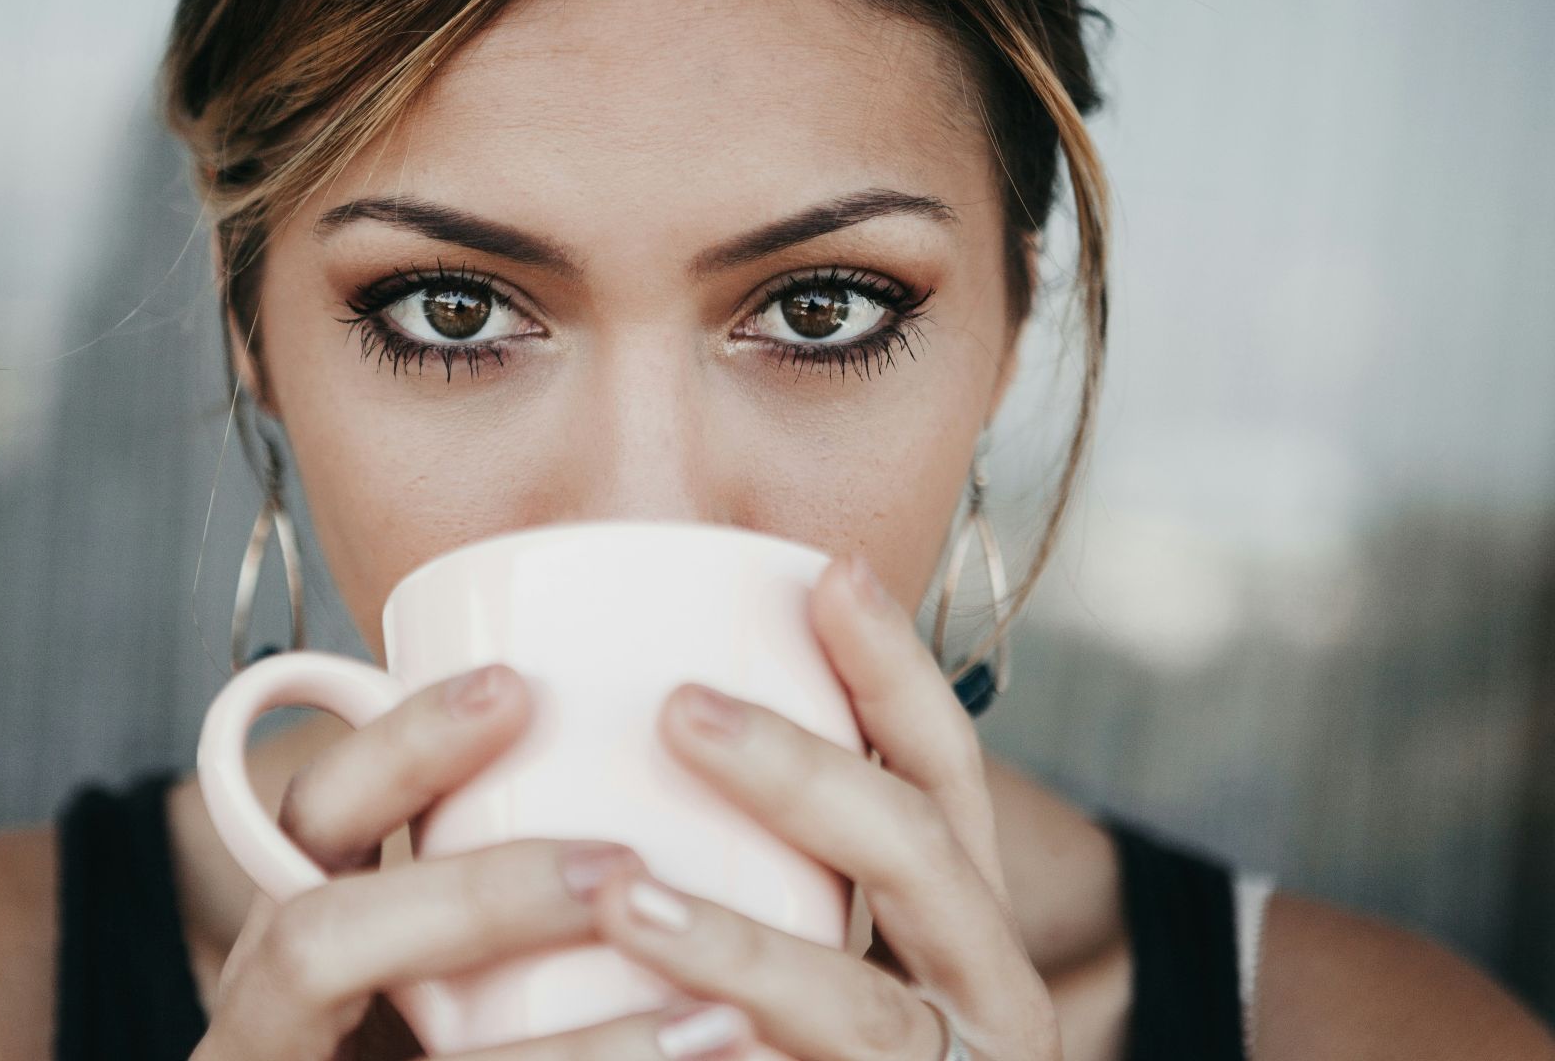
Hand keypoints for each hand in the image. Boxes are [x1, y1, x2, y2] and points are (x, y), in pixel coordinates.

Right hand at [190, 664, 746, 1060]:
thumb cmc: (445, 1038)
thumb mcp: (435, 962)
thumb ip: (490, 883)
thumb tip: (654, 777)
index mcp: (301, 931)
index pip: (316, 814)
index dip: (399, 748)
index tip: (513, 689)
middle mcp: (273, 1015)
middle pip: (319, 941)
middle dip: (477, 897)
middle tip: (621, 867)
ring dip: (578, 1049)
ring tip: (712, 1018)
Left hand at [431, 552, 1059, 1060]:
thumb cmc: (790, 1049)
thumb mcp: (805, 943)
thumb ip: (755, 855)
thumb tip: (602, 712)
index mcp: (961, 915)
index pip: (942, 770)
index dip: (896, 672)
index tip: (831, 577)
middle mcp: (987, 989)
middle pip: (915, 853)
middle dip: (802, 774)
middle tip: (678, 709)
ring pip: (858, 1010)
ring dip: (740, 950)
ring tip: (624, 900)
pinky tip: (665, 1040)